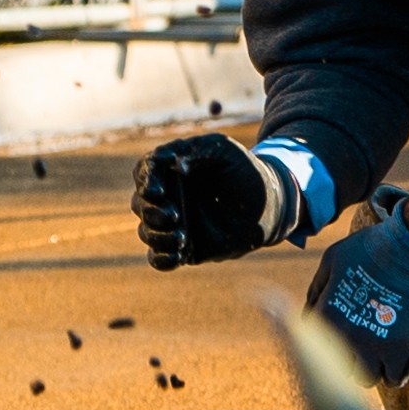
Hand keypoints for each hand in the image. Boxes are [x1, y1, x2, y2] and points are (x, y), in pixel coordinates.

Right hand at [132, 135, 303, 268]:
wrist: (268, 205)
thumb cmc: (244, 171)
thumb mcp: (223, 150)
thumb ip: (195, 151)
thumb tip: (172, 164)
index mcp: (170, 169)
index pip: (144, 172)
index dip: (145, 181)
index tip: (156, 191)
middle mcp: (166, 196)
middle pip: (140, 204)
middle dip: (150, 212)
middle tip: (173, 216)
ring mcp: (172, 223)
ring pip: (147, 231)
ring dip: (157, 236)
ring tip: (182, 237)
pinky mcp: (183, 247)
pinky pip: (159, 258)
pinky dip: (161, 259)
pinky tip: (177, 256)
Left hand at [304, 189, 408, 383]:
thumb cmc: (373, 246)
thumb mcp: (332, 259)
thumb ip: (318, 288)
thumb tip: (309, 310)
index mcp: (325, 315)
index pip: (313, 345)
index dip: (327, 340)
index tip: (345, 332)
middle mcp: (344, 336)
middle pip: (339, 367)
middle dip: (348, 359)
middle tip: (362, 346)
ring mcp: (372, 346)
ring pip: (365, 378)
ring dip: (371, 368)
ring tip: (380, 355)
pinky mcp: (399, 351)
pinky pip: (394, 379)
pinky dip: (396, 373)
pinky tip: (399, 360)